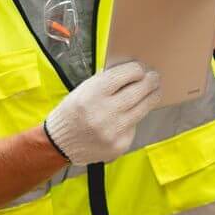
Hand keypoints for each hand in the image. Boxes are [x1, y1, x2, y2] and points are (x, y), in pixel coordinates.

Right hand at [43, 61, 160, 165]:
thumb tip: (133, 72)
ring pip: (143, 109)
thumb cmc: (73, 112)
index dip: (137, 70)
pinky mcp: (119, 145)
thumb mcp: (84, 89)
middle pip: (139, 91)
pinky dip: (134, 119)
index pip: (127, 74)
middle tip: (155, 77)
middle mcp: (104, 113)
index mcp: (93, 93)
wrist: (59, 142)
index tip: (141, 69)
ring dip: (151, 98)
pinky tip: (128, 115)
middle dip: (150, 82)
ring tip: (154, 92)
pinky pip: (134, 127)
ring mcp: (113, 131)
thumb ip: (107, 81)